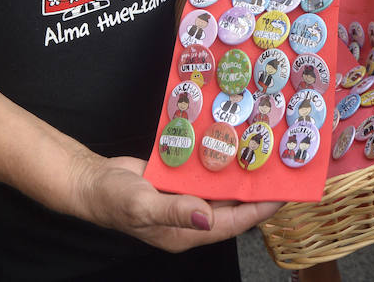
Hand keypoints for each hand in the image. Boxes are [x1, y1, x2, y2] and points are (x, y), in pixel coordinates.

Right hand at [78, 156, 282, 252]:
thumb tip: (208, 217)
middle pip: (232, 205)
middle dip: (255, 188)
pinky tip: (231, 141)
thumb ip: (176, 210)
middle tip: (279, 167)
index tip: (282, 194)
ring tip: (262, 151)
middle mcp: (192, 217)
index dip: (259, 210)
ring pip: (220, 186)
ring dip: (238, 170)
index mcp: (188, 232)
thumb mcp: (143, 206)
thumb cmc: (113, 200)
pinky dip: (217, 158)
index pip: (233, 223)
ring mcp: (186, 198)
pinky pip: (204, 172)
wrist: (91, 181)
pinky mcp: (179, 181)